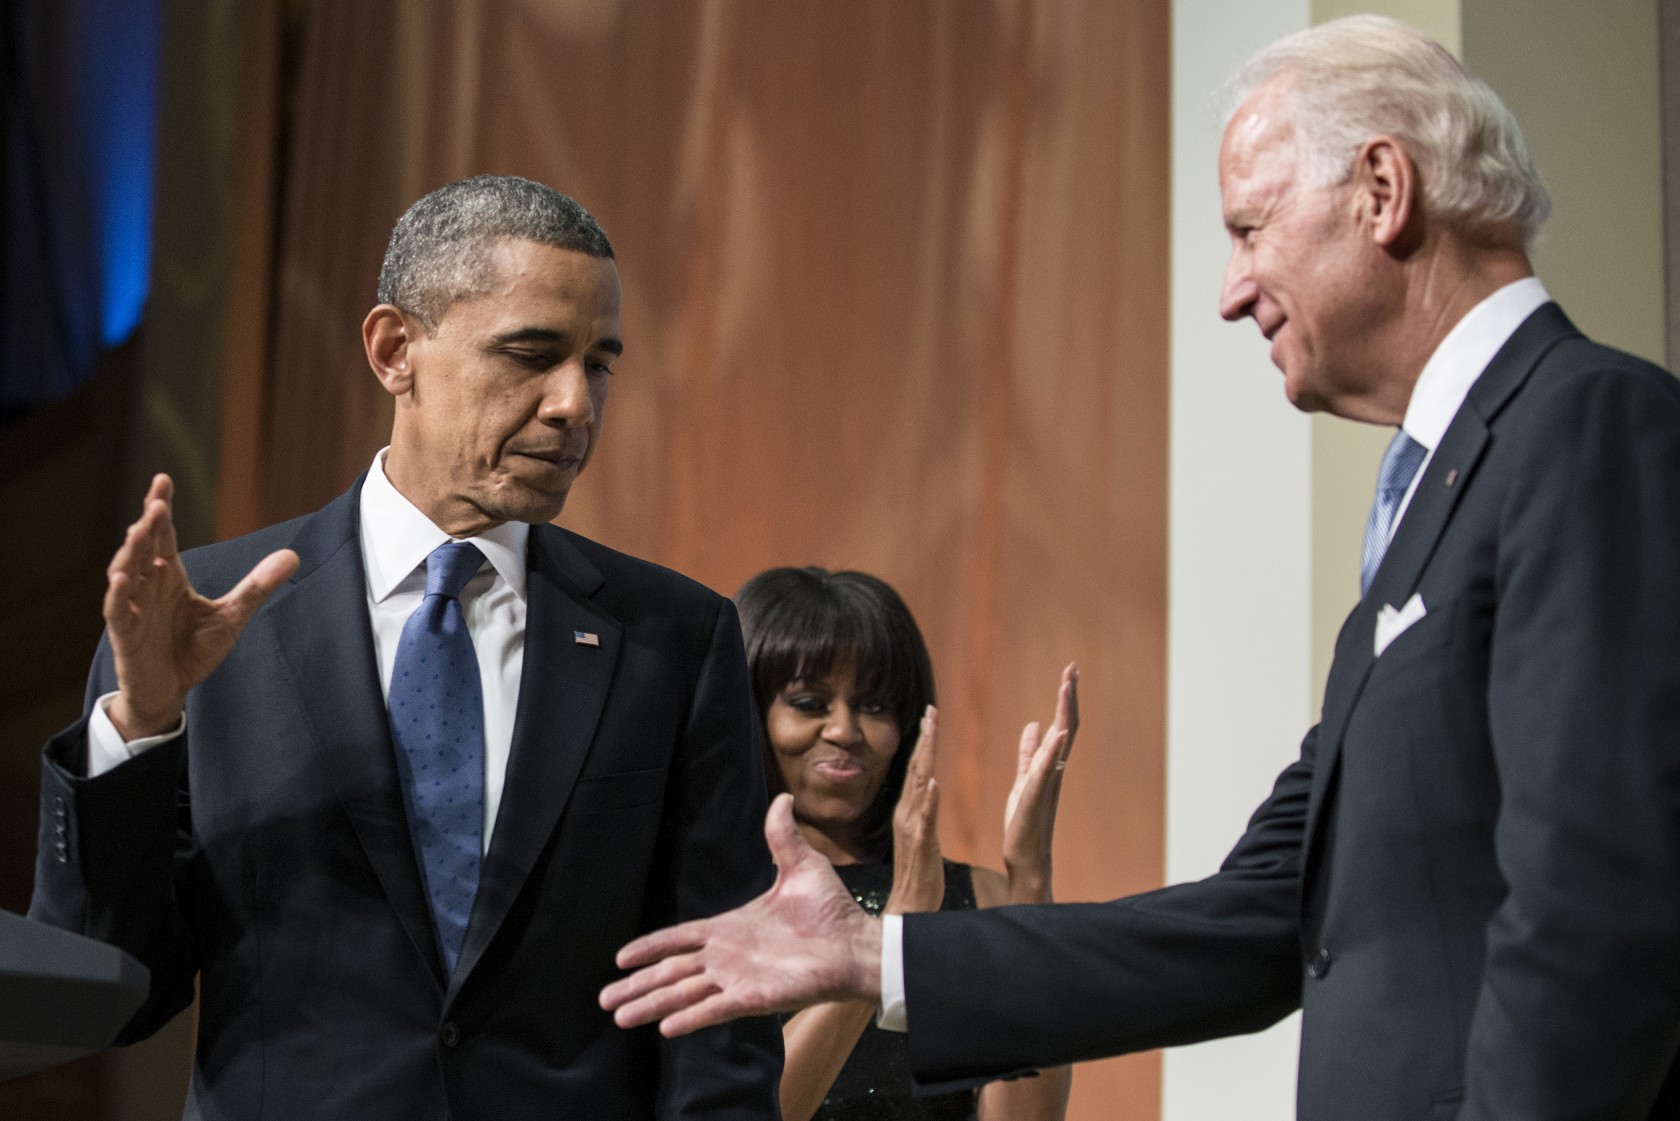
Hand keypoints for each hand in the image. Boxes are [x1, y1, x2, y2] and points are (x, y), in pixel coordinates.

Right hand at [104, 474, 298, 738]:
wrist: (171, 691)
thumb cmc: (193, 649)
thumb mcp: (232, 615)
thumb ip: (257, 586)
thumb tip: (293, 555)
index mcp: (168, 576)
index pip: (163, 535)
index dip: (161, 508)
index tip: (163, 480)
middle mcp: (146, 586)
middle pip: (143, 548)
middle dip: (148, 525)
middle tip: (156, 503)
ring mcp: (132, 609)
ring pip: (124, 573)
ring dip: (130, 552)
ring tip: (139, 529)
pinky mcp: (125, 635)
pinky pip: (116, 613)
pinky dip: (116, 596)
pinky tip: (120, 580)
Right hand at [602, 794, 882, 1036]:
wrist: (857, 943)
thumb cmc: (831, 910)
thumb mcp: (801, 865)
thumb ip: (782, 836)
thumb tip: (782, 797)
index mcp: (731, 928)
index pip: (679, 939)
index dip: (650, 947)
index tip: (620, 958)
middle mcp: (728, 957)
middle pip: (671, 972)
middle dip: (638, 984)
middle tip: (603, 1000)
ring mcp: (738, 980)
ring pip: (684, 995)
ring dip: (652, 1004)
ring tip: (620, 1017)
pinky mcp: (755, 998)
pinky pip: (715, 1010)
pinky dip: (690, 1018)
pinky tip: (664, 1028)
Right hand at [885, 706, 942, 914]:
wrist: (910, 907)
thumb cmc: (919, 875)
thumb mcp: (920, 837)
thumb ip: (921, 812)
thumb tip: (925, 789)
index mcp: (908, 812)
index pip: (916, 769)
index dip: (923, 742)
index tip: (930, 716)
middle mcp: (906, 814)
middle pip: (915, 769)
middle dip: (924, 739)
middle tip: (931, 711)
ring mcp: (911, 828)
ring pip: (918, 786)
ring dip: (924, 758)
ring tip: (931, 733)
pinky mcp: (920, 845)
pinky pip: (924, 819)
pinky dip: (927, 800)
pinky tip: (932, 784)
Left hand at [1001, 663, 1077, 903]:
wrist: (1025, 856)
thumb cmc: (1024, 821)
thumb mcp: (1024, 780)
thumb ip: (1029, 754)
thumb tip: (1034, 725)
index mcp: (1050, 765)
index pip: (1062, 725)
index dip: (1066, 699)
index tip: (1069, 672)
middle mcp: (1054, 771)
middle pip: (1066, 727)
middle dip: (1069, 697)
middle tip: (1072, 669)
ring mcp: (1047, 784)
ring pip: (1061, 743)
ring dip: (1064, 713)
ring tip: (1067, 687)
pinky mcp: (1034, 799)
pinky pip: (1045, 771)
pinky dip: (1052, 750)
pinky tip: (1055, 731)